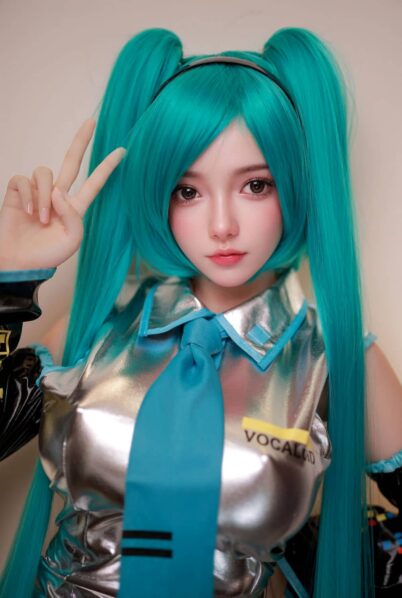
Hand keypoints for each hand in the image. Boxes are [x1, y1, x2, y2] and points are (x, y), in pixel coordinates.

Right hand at [0, 119, 125, 269]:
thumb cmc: (46, 255)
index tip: (122, 151)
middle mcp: (57, 196)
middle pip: (71, 161)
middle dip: (81, 141)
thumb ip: (73, 215)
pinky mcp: (17, 192)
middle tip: (92, 122)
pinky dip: (26, 196)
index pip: (94, 183)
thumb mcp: (72, 240)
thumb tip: (58, 190)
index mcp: (75, 208)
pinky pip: (23, 180)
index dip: (107, 168)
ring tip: (41, 219)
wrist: (19, 262)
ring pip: (44, 172)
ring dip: (43, 196)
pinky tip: (26, 213)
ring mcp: (37, 192)